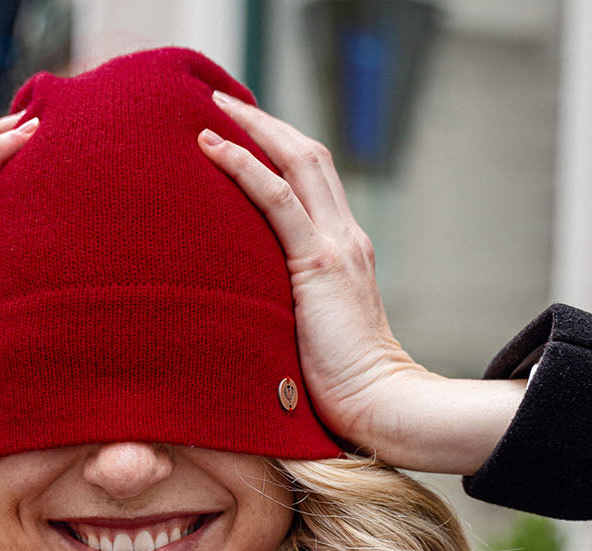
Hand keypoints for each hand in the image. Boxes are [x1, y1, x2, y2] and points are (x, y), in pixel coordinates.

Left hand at [198, 97, 523, 474]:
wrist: (380, 407)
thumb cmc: (342, 394)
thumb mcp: (310, 340)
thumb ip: (290, 314)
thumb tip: (245, 322)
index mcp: (344, 255)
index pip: (312, 185)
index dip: (278, 152)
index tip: (240, 135)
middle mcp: (345, 239)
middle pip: (307, 157)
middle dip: (264, 123)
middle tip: (221, 101)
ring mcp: (335, 248)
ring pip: (296, 163)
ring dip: (252, 128)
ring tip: (211, 109)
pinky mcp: (319, 265)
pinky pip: (277, 200)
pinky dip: (244, 167)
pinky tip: (211, 147)